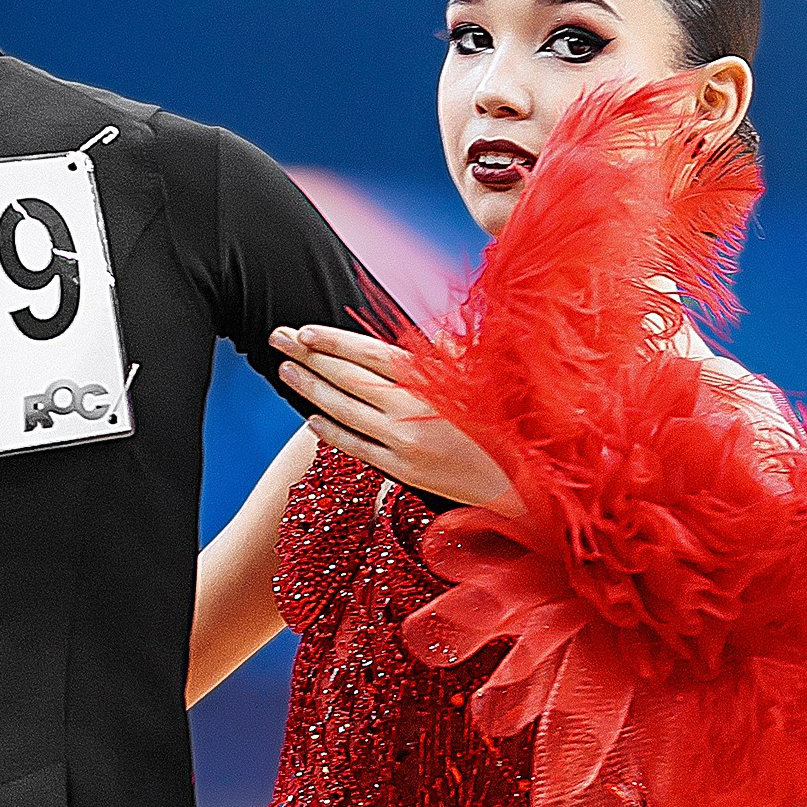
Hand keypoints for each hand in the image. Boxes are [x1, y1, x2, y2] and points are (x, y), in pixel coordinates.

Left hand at [271, 326, 522, 513]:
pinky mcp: (405, 470)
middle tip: (277, 337)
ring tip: (285, 370)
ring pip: (345, 410)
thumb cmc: (510, 417)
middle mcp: (412, 409)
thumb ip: (449, 354)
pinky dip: (331, 431)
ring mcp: (405, 442)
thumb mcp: (484, 374)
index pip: (370, 354)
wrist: (528, 476)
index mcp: (432, 380)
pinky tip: (311, 416)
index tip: (304, 330)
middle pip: (348, 377)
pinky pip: (358, 447)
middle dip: (309, 355)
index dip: (333, 341)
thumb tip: (425, 338)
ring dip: (310, 389)